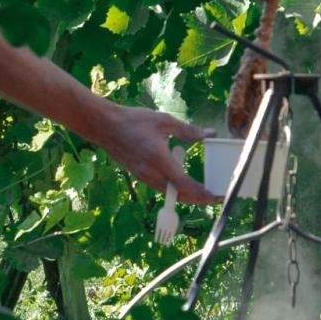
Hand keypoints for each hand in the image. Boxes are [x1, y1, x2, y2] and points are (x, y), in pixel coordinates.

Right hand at [88, 104, 216, 204]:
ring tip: (204, 192)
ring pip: (169, 193)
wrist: (104, 126)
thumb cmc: (133, 120)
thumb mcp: (164, 121)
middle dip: (198, 198)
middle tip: (216, 196)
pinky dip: (176, 189)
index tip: (216, 196)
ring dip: (187, 195)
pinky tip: (185, 183)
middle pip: (179, 194)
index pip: (184, 184)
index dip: (202, 193)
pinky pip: (161, 187)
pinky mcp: (140, 176)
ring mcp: (144, 177)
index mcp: (159, 159)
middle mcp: (151, 173)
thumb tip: (209, 135)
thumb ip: (187, 130)